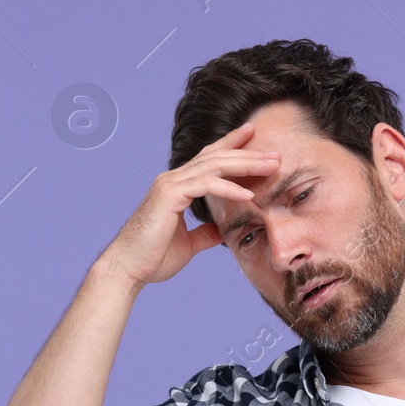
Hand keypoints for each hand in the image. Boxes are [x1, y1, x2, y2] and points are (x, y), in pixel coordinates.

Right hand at [99, 120, 278, 287]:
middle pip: (216, 157)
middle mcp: (173, 178)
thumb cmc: (153, 258)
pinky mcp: (169, 195)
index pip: (209, 159)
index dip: (232, 146)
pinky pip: (205, 184)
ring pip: (214, 165)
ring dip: (245, 164)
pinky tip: (248, 194)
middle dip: (247, 152)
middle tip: (275, 153)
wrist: (129, 269)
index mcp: (178, 186)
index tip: (254, 137)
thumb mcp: (189, 244)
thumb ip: (205, 233)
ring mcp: (170, 183)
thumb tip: (222, 230)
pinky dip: (229, 188)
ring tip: (272, 166)